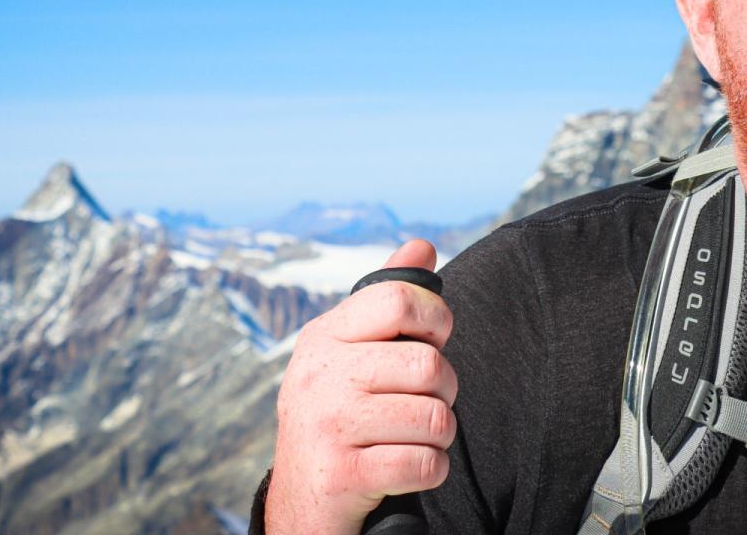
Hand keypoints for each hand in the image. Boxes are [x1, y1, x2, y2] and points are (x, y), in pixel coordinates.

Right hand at [266, 239, 456, 534]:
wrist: (301, 501)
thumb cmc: (340, 415)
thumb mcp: (351, 352)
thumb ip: (388, 300)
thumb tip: (423, 245)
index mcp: (324, 336)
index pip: (398, 299)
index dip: (435, 318)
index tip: (433, 339)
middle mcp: (319, 375)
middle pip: (429, 363)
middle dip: (445, 389)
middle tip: (425, 402)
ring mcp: (327, 425)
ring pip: (435, 417)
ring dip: (439, 435)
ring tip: (413, 436)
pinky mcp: (342, 475)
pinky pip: (426, 463)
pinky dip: (430, 470)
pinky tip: (407, 468)